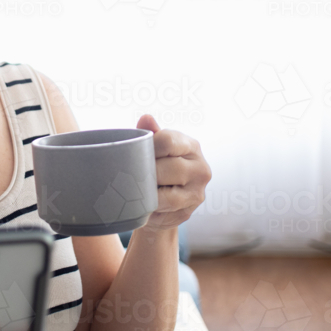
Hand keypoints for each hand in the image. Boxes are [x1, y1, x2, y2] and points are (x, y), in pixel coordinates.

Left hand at [136, 114, 211, 232]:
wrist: (164, 205)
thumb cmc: (158, 169)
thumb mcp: (156, 150)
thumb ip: (152, 135)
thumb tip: (145, 118)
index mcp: (191, 146)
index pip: (168, 140)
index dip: (148, 147)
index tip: (135, 153)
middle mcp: (200, 168)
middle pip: (168, 167)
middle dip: (146, 172)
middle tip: (130, 174)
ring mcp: (197, 192)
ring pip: (169, 193)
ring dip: (148, 192)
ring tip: (135, 189)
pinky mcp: (188, 211)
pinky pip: (165, 209)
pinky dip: (151, 206)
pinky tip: (142, 202)